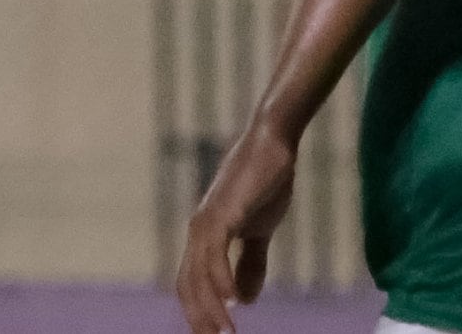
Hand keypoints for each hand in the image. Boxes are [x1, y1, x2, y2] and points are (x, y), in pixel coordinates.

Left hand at [178, 120, 297, 333]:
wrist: (273, 146)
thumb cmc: (265, 185)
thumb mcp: (259, 231)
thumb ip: (250, 263)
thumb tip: (244, 300)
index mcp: (205, 236)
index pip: (190, 282)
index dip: (197, 311)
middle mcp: (198, 230)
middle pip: (188, 283)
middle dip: (200, 317)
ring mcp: (208, 218)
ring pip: (198, 271)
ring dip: (210, 306)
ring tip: (223, 333)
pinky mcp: (224, 209)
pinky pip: (215, 247)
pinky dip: (219, 274)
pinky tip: (230, 298)